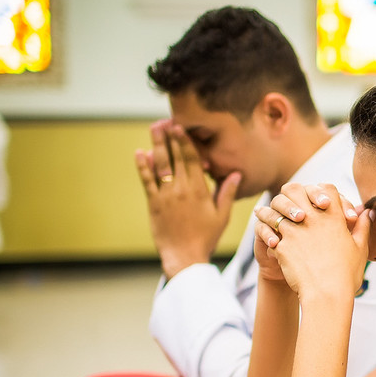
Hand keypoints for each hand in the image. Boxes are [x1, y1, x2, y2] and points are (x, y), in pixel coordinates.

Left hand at [135, 119, 240, 278]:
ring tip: (154, 129)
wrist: (185, 256)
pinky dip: (142, 166)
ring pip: (159, 164)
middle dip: (169, 137)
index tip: (180, 126)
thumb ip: (227, 192)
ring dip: (156, 145)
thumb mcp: (222, 215)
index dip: (185, 141)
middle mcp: (181, 189)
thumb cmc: (206, 237)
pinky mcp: (154, 204)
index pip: (192, 159)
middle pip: (175, 157)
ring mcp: (165, 195)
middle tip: (165, 120)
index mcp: (199, 189)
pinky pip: (147, 181)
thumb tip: (236, 173)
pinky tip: (139, 153)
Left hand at [253, 183, 369, 300]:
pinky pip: (270, 233)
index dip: (323, 191)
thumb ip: (362, 227)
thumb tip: (367, 213)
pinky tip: (273, 242)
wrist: (326, 295)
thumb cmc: (347, 274)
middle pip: (295, 190)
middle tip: (293, 205)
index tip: (322, 202)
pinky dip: (271, 236)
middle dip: (292, 194)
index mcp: (333, 217)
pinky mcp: (281, 245)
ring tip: (274, 220)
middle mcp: (312, 218)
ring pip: (277, 210)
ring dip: (276, 214)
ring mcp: (294, 231)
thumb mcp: (360, 248)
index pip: (326, 188)